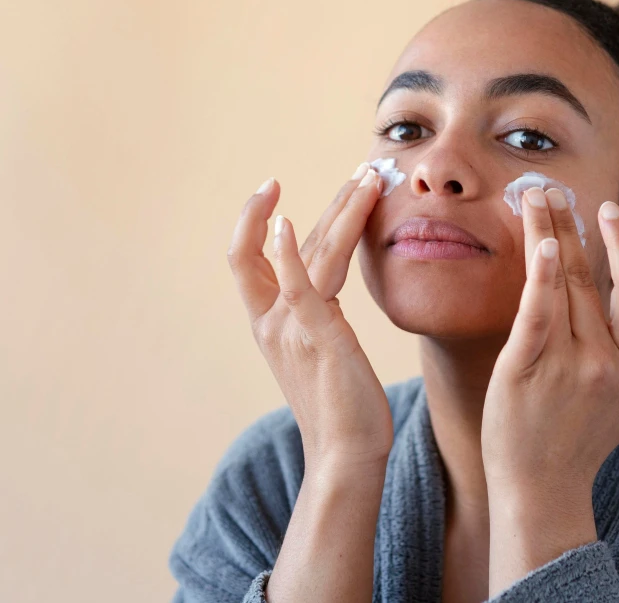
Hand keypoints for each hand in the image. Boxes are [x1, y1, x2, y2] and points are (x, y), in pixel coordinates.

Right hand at [227, 165, 392, 478]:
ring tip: (368, 178)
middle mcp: (273, 320)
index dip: (252, 218)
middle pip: (284, 243)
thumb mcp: (321, 347)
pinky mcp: (319, 339)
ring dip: (340, 210)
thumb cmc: (340, 403)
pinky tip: (288, 223)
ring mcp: (292, 328)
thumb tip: (325, 282)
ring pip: (311, 253)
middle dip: (326, 202)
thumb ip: (316, 311)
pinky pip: (300, 287)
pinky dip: (290, 253)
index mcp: (269, 321)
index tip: (272, 188)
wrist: (346, 452)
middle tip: (360, 170)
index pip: (245, 257)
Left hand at [481, 186, 618, 592]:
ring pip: (564, 285)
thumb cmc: (585, 438)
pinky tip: (542, 244)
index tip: (608, 212)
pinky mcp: (525, 371)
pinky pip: (536, 314)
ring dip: (549, 233)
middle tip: (561, 189)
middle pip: (595, 278)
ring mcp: (567, 365)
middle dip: (578, 227)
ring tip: (534, 197)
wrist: (543, 488)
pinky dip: (542, 276)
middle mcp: (607, 361)